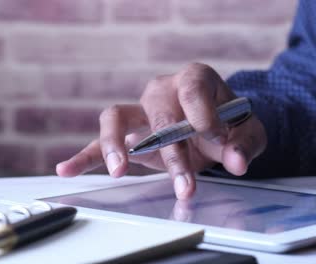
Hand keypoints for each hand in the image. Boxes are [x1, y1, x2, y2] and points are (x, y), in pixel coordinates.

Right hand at [56, 63, 266, 199]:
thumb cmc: (229, 123)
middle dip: (171, 150)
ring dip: (116, 145)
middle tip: (185, 184)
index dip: (204, 115)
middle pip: (157, 113)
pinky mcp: (129, 136)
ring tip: (119, 170)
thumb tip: (236, 162)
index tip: (217, 138)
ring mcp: (140, 112)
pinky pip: (100, 142)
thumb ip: (244, 144)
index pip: (191, 88)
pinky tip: (67, 170)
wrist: (216, 127)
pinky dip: (84, 156)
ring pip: (116, 118)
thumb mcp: (248, 131)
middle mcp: (162, 90)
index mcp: (193, 79)